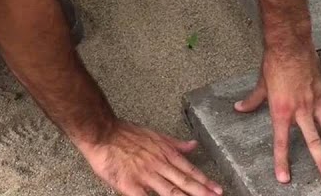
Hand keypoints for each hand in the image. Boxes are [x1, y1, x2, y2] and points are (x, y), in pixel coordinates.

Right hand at [80, 119, 223, 195]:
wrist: (103, 132)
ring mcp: (145, 176)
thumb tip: (193, 145)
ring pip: (170, 191)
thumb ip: (175, 143)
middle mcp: (158, 165)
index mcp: (165, 153)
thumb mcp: (155, 135)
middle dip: (201, 192)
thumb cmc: (127, 133)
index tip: (217, 189)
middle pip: (183, 182)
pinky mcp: (130, 185)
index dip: (204, 181)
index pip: (189, 170)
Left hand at [233, 48, 320, 183]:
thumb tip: (239, 108)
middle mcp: (300, 110)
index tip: (285, 179)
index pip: (281, 142)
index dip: (282, 161)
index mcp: (282, 111)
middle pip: (313, 141)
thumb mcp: (261, 84)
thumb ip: (253, 101)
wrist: (290, 44)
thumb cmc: (274, 63)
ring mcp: (315, 102)